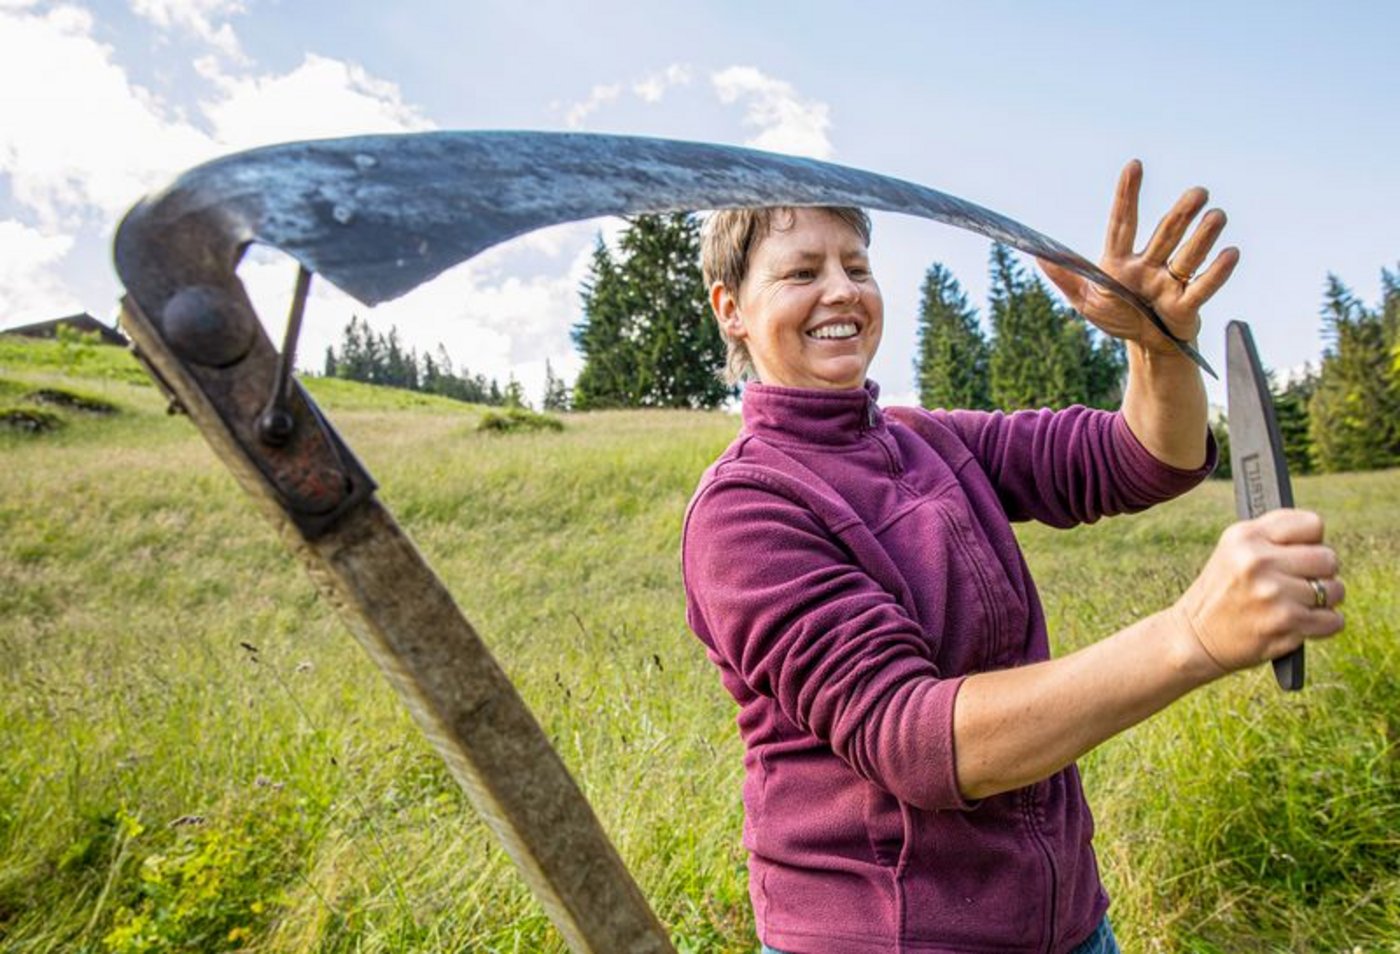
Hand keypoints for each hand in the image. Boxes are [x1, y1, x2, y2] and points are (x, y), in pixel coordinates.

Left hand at [1039, 160, 1239, 353]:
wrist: (1146, 347)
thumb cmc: (1118, 317)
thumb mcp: (1085, 301)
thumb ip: (1066, 277)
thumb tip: (1037, 254)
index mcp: (1121, 262)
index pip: (1124, 223)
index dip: (1128, 195)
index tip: (1135, 165)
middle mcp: (1150, 265)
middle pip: (1166, 234)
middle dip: (1182, 214)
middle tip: (1199, 192)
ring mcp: (1170, 283)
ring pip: (1188, 256)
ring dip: (1203, 237)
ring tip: (1217, 215)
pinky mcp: (1187, 305)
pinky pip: (1203, 287)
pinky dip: (1217, 272)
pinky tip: (1231, 252)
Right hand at [1172, 509, 1344, 676]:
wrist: (1194, 638)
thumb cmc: (1222, 592)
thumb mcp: (1233, 550)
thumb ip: (1274, 536)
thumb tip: (1321, 538)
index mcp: (1245, 536)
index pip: (1312, 525)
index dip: (1311, 542)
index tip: (1297, 555)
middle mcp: (1258, 561)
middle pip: (1329, 558)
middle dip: (1321, 573)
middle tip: (1299, 583)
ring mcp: (1273, 593)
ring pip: (1335, 590)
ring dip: (1324, 601)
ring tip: (1297, 604)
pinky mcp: (1286, 623)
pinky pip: (1334, 620)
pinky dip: (1323, 624)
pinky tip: (1300, 623)